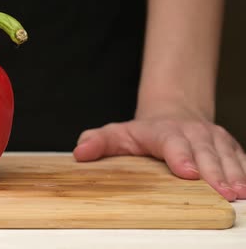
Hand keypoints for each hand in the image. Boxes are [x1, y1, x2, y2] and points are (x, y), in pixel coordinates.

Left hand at [73, 109, 245, 201]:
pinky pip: (240, 159)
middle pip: (204, 153)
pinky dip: (245, 172)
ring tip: (238, 194)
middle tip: (223, 192)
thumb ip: (97, 141)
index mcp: (163, 132)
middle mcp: (191, 134)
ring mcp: (212, 140)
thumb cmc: (143, 131)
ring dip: (234, 175)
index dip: (180, 157)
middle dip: (214, 173)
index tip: (187, 172)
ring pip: (226, 157)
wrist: (173, 114)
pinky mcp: (228, 147)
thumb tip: (80, 152)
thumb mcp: (116, 133)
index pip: (172, 143)